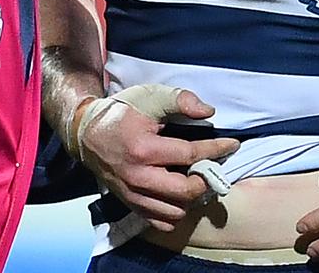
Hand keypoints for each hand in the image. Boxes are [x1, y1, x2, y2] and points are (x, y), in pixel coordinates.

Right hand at [76, 85, 239, 230]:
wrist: (86, 133)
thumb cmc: (120, 113)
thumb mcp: (149, 98)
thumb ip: (180, 100)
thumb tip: (208, 112)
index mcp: (143, 149)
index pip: (190, 155)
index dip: (216, 150)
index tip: (231, 145)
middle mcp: (137, 177)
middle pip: (186, 191)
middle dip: (206, 179)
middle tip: (211, 166)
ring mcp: (132, 194)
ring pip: (176, 211)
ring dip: (191, 197)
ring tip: (194, 178)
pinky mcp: (130, 204)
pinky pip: (161, 221)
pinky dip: (176, 212)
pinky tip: (179, 194)